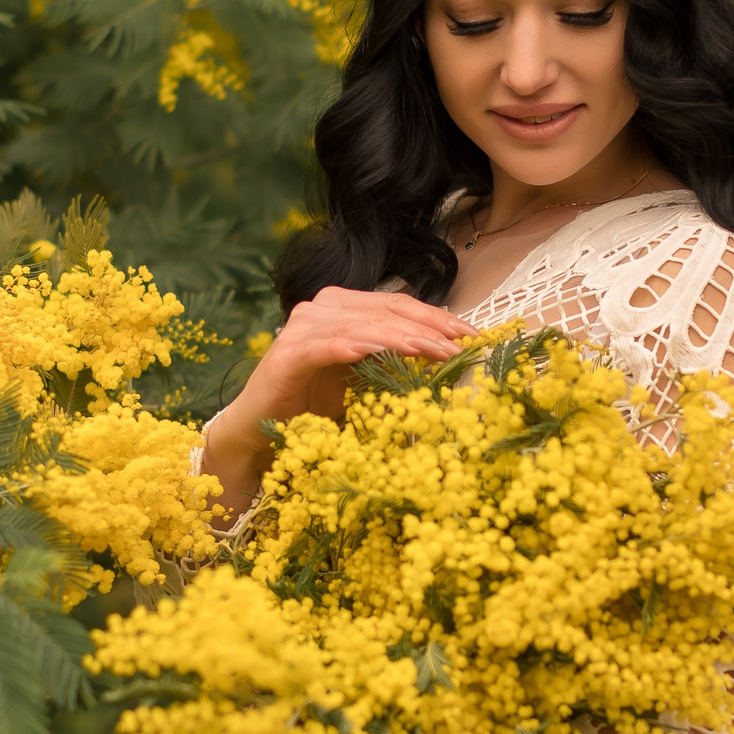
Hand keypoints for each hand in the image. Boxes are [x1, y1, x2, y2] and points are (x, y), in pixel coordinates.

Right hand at [201, 287, 474, 515]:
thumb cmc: (316, 405)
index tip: (470, 334)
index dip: (435, 316)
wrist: (262, 428)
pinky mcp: (288, 353)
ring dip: (402, 338)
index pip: (397, 305)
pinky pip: (328, 346)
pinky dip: (354, 348)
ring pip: (363, 326)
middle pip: (385, 311)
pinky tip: (377, 353)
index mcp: (343, 307)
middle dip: (428, 327)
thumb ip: (394, 361)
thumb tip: (445, 357)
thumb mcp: (364, 379)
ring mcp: (303, 327)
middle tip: (461, 344)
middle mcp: (322, 308)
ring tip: (434, 350)